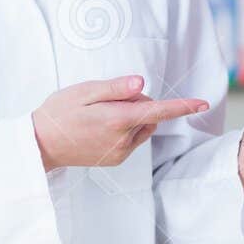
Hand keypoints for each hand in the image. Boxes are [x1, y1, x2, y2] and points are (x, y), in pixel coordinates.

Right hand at [33, 75, 207, 171]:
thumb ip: (115, 88)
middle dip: (136, 100)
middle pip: (148, 112)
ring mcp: (120, 152)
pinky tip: (101, 126)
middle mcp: (122, 139)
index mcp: (116, 119)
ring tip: (101, 113)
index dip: (182, 106)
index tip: (202, 103)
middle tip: (105, 98)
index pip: (158, 110)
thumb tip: (141, 84)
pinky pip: (133, 138)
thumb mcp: (84, 91)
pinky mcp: (116, 159)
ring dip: (133, 115)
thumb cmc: (60, 112)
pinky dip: (126, 127)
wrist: (41, 144)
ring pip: (142, 126)